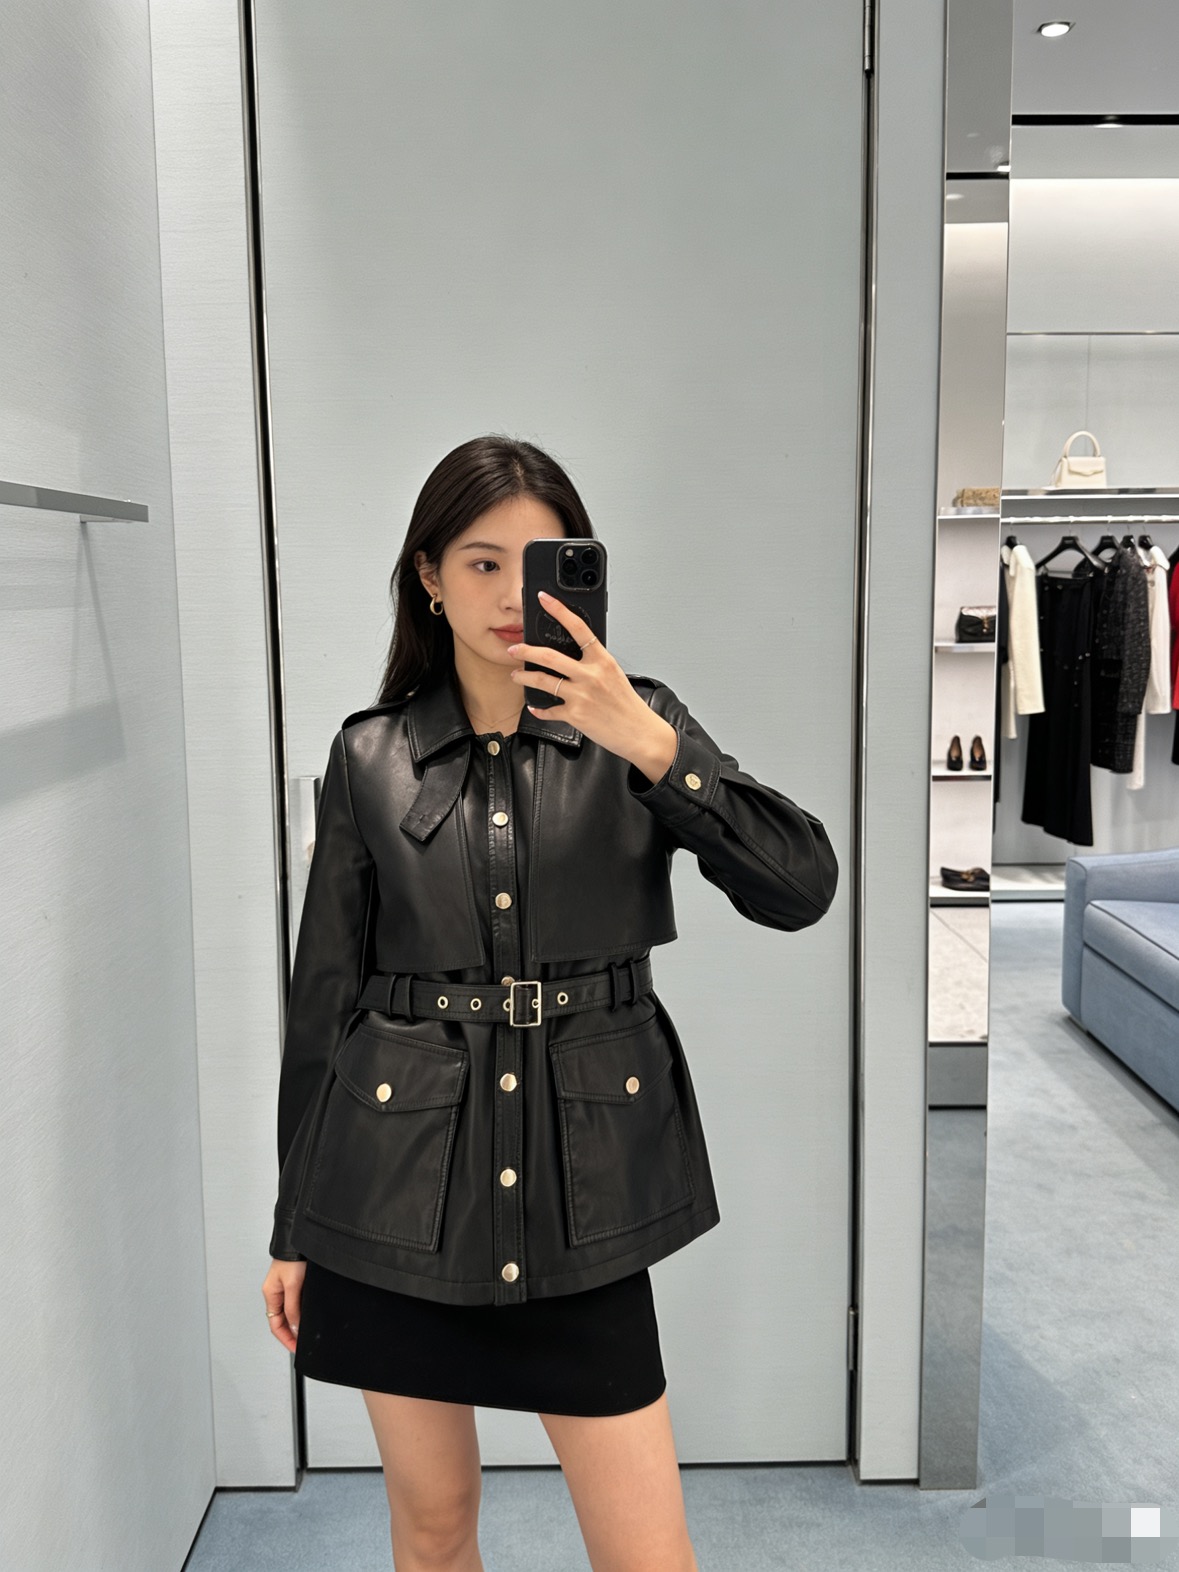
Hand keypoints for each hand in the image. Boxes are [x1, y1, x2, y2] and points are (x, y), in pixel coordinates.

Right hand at [263, 1258, 305, 1352]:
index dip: (285, 1338)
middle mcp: (276, 1292)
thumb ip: (292, 1307)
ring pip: (289, 1313)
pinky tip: (308, 1315)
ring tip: (306, 1333)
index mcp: (270, 1294)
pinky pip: (295, 1303)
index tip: (296, 1348)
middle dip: (291, 1334)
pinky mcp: (294, 1282)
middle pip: (281, 1321)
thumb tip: (294, 1327)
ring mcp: (284, 1287)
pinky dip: (301, 1312)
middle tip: (302, 1344)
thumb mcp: (293, 1285)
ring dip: (296, 1323)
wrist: (301, 1239)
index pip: (275, 1325)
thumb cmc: (294, 1257)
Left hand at [506, 590, 677, 783]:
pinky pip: (549, 710)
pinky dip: (540, 710)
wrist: (639, 732)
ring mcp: (582, 695)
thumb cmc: (628, 705)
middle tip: (514, 649)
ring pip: (543, 681)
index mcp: (603, 660)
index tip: (545, 599)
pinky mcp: (575, 715)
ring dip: (524, 678)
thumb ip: (594, 664)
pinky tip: (535, 707)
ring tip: (516, 676)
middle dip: (526, 651)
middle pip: (550, 656)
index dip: (559, 611)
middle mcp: (591, 675)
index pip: (578, 628)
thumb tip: (572, 657)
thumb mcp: (614, 675)